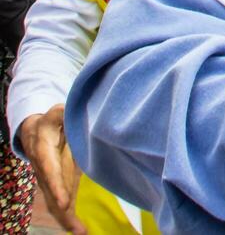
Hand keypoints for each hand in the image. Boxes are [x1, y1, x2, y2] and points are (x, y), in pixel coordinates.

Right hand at [18, 105, 84, 233]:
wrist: (35, 132)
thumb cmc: (50, 122)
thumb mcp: (54, 114)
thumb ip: (60, 114)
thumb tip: (66, 112)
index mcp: (44, 153)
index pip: (50, 172)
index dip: (57, 187)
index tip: (65, 203)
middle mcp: (44, 171)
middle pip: (51, 194)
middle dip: (62, 210)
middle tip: (75, 228)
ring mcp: (48, 181)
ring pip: (54, 202)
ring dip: (66, 219)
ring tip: (79, 231)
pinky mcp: (55, 186)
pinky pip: (59, 203)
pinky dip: (67, 218)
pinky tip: (78, 229)